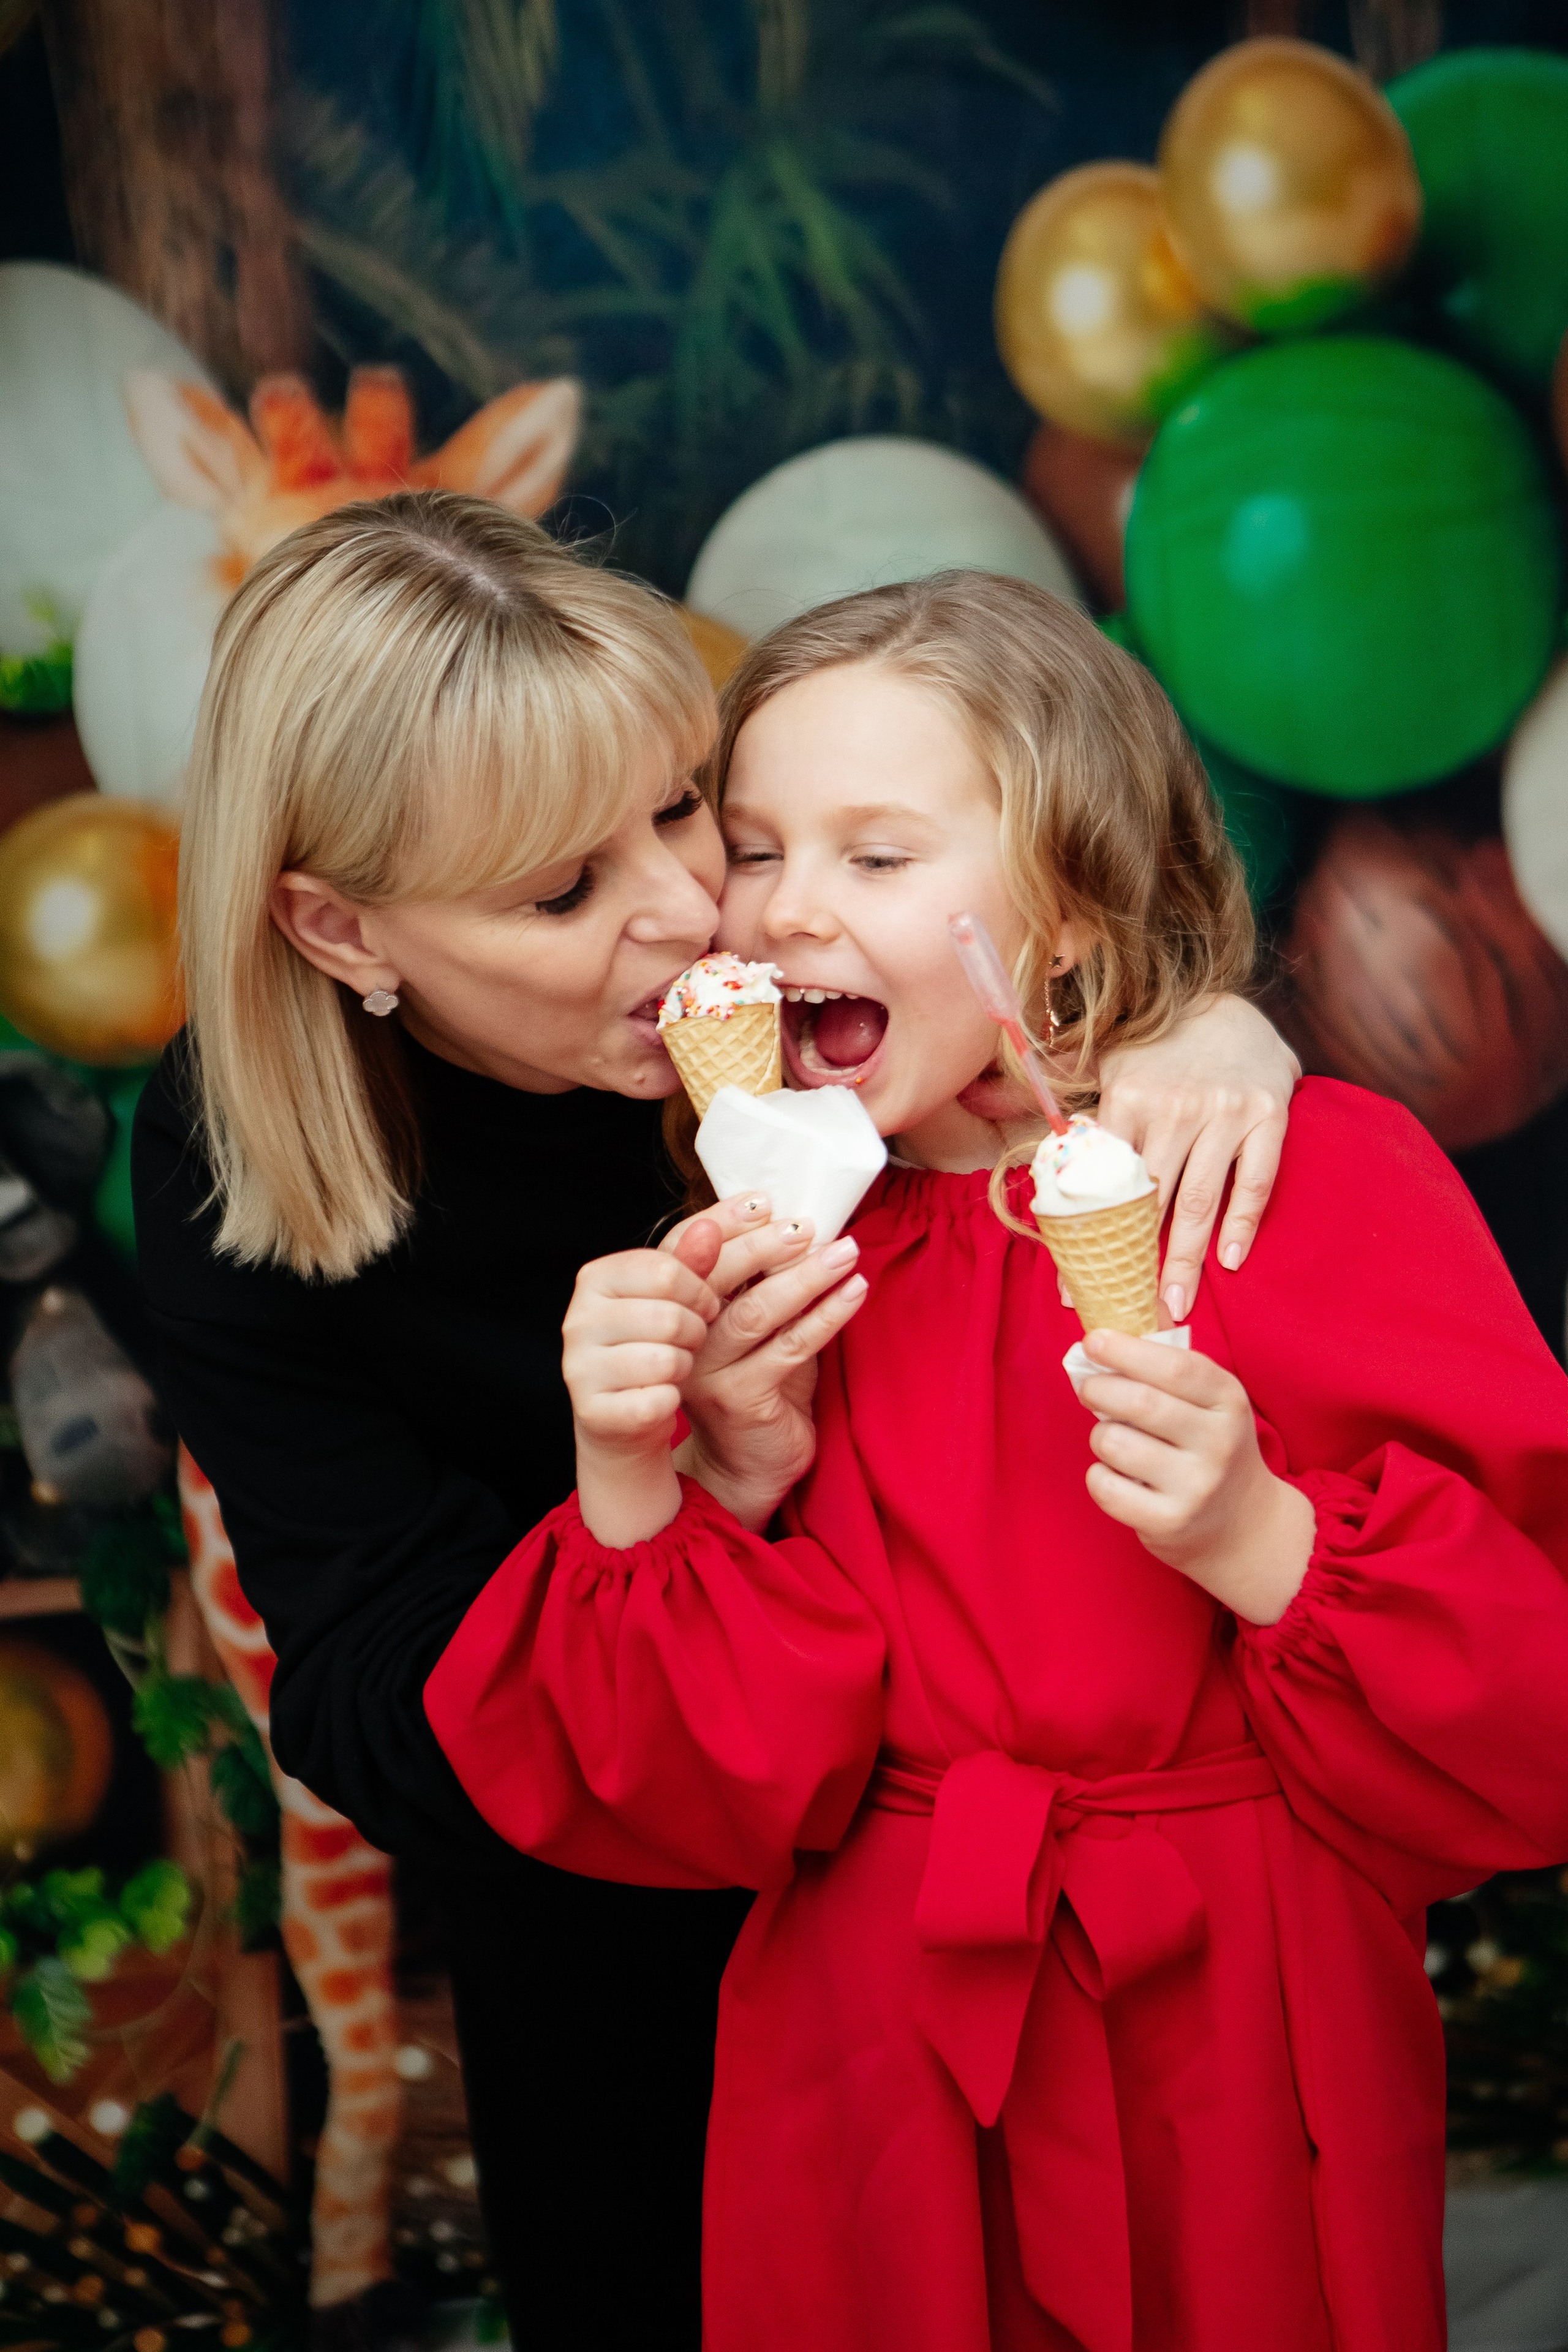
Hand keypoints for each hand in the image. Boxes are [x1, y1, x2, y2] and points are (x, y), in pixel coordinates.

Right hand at [563, 1230, 722, 1546]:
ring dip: (685, 1366)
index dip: (700, 1290)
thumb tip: (711, 1226)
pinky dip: (672, 1399)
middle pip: (670, 1316)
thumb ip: (693, 1260)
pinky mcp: (596, 1412)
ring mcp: (581, 1367)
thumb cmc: (651, 1346)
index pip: (665, 1269)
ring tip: (676, 1366)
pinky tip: (663, 1397)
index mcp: (595, 1279)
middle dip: (696, 1331)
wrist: (623, 1419)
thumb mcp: (672, 1299)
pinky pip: (659, 1400)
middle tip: (693, 1340)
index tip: (707, 1305)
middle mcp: (578, 1320)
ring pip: (667, 1360)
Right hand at [672, 1221, 868, 1532]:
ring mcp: (709, 1371)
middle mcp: (686, 1339)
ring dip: (806, 1277)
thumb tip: (804, 1225)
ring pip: (757, 1312)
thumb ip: (763, 1284)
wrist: (747, 1470)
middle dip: (765, 1244)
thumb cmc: (759, 1390)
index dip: (724, 1223)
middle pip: (720, 1278)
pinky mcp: (741, 1398)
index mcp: (681, 1312)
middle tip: (808, 1222)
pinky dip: (826, 1317)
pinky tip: (854, 1294)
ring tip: (845, 1252)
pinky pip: (789, 1348)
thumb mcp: (756, 1331)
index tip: (762, 1198)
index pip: (692, 1255)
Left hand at [1078, 1328, 1314, 1625]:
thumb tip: (1128, 1306)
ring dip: (1100, 1434)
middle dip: (1099, 1389)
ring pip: (1116, 1443)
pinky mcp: (1169, 1522)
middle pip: (1141, 1403)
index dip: (1126, 1350)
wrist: (1243, 1524)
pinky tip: (1115, 1475)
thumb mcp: (1209, 1398)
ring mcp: (1196, 1486)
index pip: (1174, 1367)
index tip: (1093, 1340)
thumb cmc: (1210, 1445)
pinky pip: (1106, 1488)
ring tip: (1113, 1438)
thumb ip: (1170, 1357)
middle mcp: (1218, 1442)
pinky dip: (1098, 1475)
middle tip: (1088, 1388)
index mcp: (1228, 1400)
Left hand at [1096, 995, 1298, 1323]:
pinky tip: (1229, 1262)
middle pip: (1151, 1203)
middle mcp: (1175, 1108)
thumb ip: (1072, 1109)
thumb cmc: (1158, 1049)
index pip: (1101, 1183)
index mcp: (1128, 1099)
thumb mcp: (1108, 1067)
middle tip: (1133, 1314)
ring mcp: (1225, 1112)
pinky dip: (1242, 1224)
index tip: (1075, 1286)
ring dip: (1187, 1261)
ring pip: (1199, 1201)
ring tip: (1176, 1306)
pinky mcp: (1268, 1115)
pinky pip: (1254, 1181)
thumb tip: (1006, 1129)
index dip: (1087, 1240)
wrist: (1228, 1005)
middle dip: (1139, 1265)